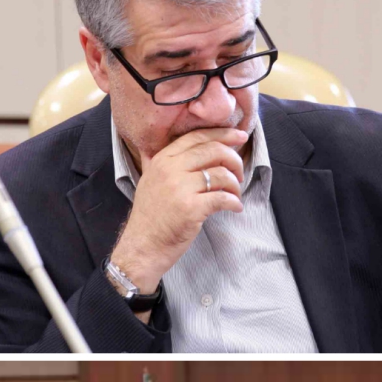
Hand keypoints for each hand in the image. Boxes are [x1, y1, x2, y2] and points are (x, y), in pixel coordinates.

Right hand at [110, 126, 253, 291]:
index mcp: (162, 159)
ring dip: (235, 185)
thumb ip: (165, 163)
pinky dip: (234, 202)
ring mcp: (180, 189)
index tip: (240, 137)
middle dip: (234, 160)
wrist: (142, 247)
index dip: (223, 134)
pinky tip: (234, 207)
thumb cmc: (151, 218)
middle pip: (213, 151)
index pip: (197, 137)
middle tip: (240, 174)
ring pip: (221, 174)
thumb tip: (186, 148)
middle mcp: (170, 169)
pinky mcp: (191, 209)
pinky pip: (223, 198)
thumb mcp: (151, 181)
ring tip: (235, 195)